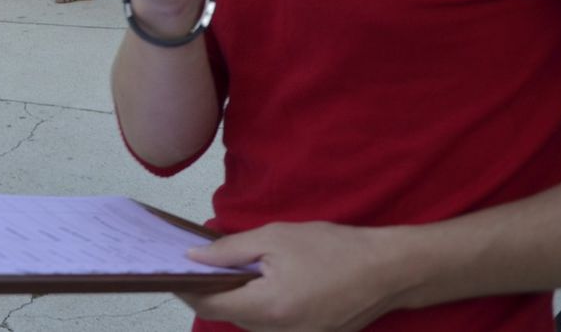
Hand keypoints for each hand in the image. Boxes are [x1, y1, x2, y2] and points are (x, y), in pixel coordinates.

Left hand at [179, 221, 404, 331]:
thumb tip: (192, 258)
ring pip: (250, 322)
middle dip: (210, 291)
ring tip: (228, 268)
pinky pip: (273, 324)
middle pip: (229, 315)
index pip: (210, 306)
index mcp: (267, 309)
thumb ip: (229, 250)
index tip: (171, 270)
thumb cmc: (332, 248)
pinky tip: (262, 281)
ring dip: (236, 298)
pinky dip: (261, 305)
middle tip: (197, 262)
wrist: (389, 270)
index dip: (186, 290)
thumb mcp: (274, 238)